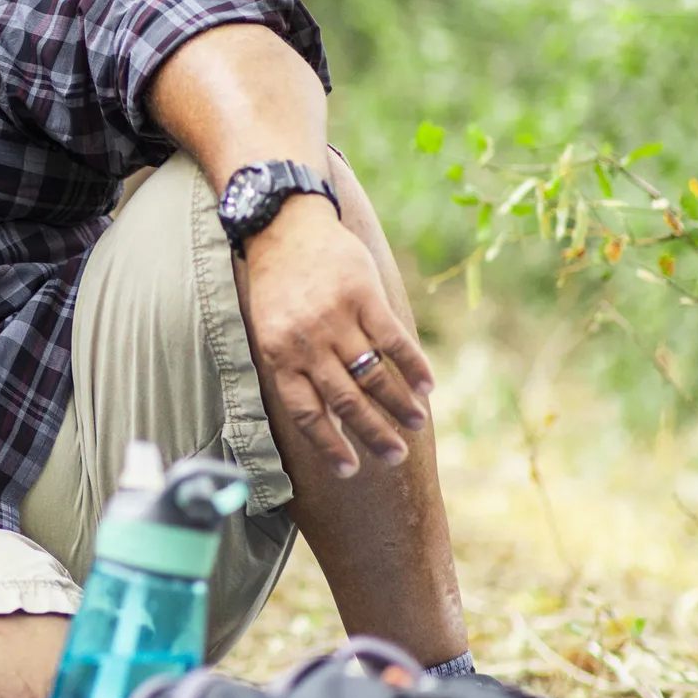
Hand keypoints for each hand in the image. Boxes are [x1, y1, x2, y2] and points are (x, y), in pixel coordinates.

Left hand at [240, 196, 433, 478]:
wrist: (283, 226)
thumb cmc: (277, 285)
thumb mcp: (269, 328)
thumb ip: (293, 368)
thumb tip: (324, 417)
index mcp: (278, 355)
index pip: (306, 413)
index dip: (330, 445)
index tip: (351, 472)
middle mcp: (306, 342)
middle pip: (345, 401)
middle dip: (372, 434)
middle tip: (395, 457)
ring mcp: (335, 318)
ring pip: (373, 374)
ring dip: (399, 405)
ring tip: (416, 424)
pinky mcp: (363, 295)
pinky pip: (393, 340)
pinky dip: (413, 366)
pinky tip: (427, 385)